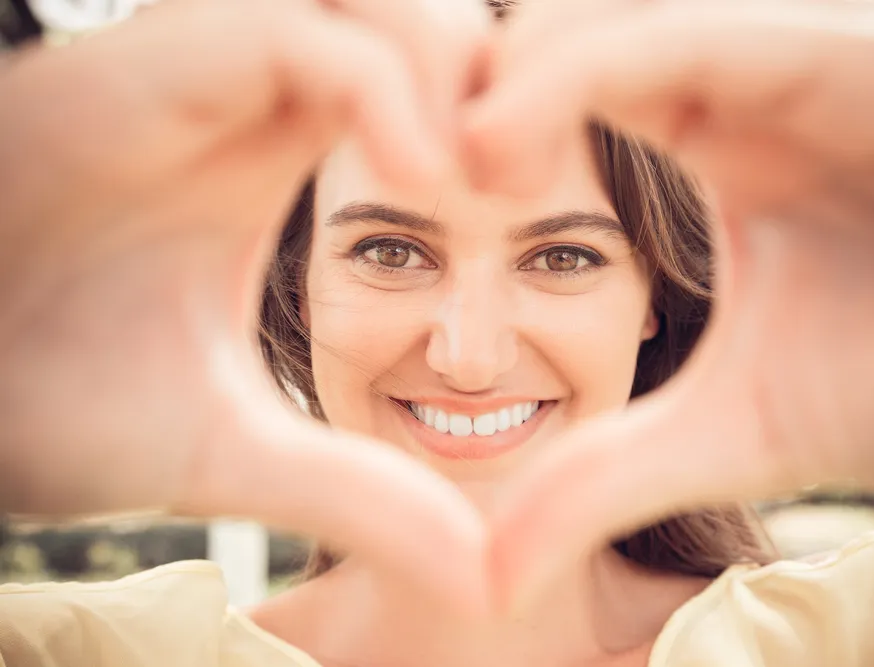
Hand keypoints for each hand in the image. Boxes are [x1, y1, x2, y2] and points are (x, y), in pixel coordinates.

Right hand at [0, 0, 489, 609]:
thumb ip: (358, 492)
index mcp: (272, 150)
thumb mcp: (234, 451)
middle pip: (413, 6)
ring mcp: (193, 70)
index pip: (422, 70)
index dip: (499, 114)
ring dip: (446, 68)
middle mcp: (243, 93)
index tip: (537, 200)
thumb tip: (480, 576)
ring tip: (477, 183)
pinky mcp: (141, 71)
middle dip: (490, 73)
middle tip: (523, 179)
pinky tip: (424, 182)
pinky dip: (381, 89)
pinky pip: (292, 29)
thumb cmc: (49, 403)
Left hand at [464, 0, 873, 607]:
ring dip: (519, 78)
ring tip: (457, 169)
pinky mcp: (866, 60)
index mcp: (724, 132)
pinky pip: (700, 37)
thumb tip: (488, 573)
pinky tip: (507, 150)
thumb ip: (606, 474)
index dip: (480, 127)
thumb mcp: (733, 429)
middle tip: (407, 171)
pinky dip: (590, 75)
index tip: (411, 195)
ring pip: (620, 17)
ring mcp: (812, 53)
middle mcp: (759, 71)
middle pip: (575, 27)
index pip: (569, 83)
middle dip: (482, 87)